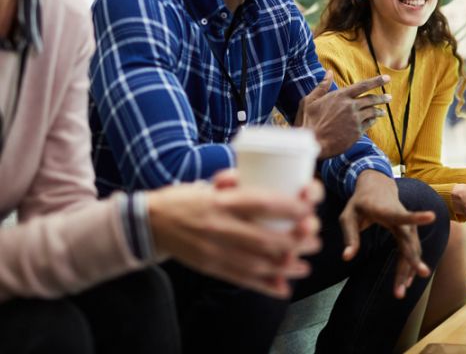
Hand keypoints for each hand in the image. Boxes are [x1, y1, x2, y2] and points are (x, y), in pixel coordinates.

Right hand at [147, 178, 321, 298]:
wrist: (151, 222)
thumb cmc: (187, 198)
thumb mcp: (210, 182)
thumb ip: (237, 181)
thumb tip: (269, 179)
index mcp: (221, 200)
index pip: (261, 203)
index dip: (289, 208)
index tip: (309, 209)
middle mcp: (218, 226)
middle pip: (264, 238)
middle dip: (295, 241)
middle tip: (314, 239)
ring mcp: (214, 249)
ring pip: (256, 263)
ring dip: (285, 266)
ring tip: (304, 265)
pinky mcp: (209, 267)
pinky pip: (240, 279)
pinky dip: (264, 285)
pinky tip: (283, 286)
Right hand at [296, 72, 391, 157]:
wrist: (313, 143)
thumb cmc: (308, 121)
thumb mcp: (310, 100)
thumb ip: (322, 86)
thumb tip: (329, 72)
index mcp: (340, 96)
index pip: (363, 85)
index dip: (376, 81)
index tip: (387, 78)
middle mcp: (350, 106)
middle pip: (371, 99)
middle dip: (382, 97)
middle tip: (388, 97)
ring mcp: (355, 120)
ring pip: (372, 112)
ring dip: (379, 110)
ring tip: (383, 111)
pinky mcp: (357, 132)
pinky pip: (369, 124)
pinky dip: (373, 121)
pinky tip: (374, 120)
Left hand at [339, 170, 434, 298]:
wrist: (376, 187)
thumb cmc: (360, 202)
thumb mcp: (348, 215)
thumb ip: (349, 236)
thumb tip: (347, 258)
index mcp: (386, 210)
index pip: (403, 215)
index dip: (416, 217)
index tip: (431, 216)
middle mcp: (401, 218)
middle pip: (408, 241)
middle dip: (413, 260)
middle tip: (422, 274)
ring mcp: (407, 225)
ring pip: (411, 250)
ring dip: (407, 271)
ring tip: (399, 292)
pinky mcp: (407, 232)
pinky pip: (410, 251)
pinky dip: (408, 267)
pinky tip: (404, 283)